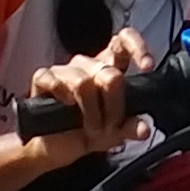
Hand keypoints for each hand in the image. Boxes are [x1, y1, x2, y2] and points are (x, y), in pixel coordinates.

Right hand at [19, 27, 153, 152]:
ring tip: (91, 128)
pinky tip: (66, 107)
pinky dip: (62, 98)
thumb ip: (130, 127)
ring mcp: (65, 70)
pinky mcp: (43, 78)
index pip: (125, 41)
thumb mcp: (114, 133)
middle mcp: (89, 65)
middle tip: (110, 126)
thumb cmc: (85, 133)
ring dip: (90, 113)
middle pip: (109, 74)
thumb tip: (143, 128)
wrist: (55, 149)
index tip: (146, 66)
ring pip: (83, 82)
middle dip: (113, 107)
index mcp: (110, 69)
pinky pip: (53, 80)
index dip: (137, 48)